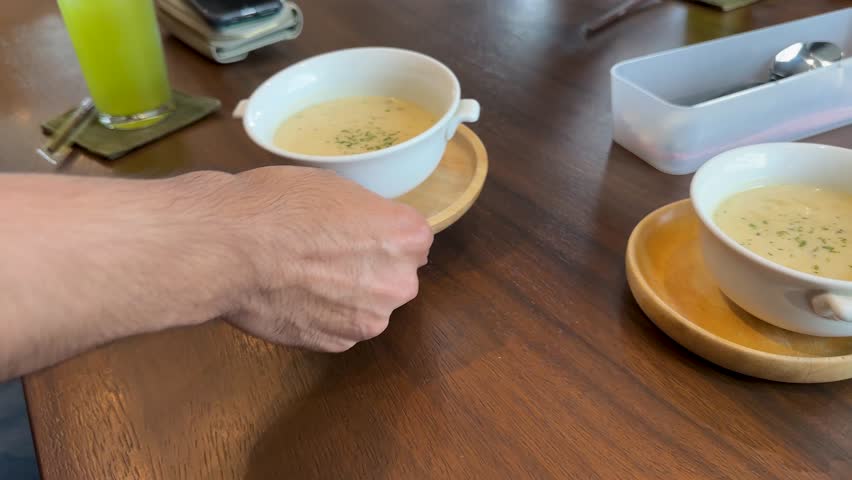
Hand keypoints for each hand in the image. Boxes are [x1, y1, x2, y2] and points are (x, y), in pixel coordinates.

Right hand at [224, 166, 432, 351]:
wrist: (226, 249)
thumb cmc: (277, 207)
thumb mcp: (335, 189)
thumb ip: (368, 218)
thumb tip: (368, 233)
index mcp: (406, 237)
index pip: (414, 238)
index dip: (383, 233)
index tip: (358, 231)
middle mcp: (399, 283)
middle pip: (396, 275)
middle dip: (371, 267)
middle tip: (328, 253)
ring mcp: (368, 319)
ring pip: (368, 306)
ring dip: (349, 296)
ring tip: (305, 276)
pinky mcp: (336, 344)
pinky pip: (340, 328)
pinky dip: (324, 316)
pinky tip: (295, 296)